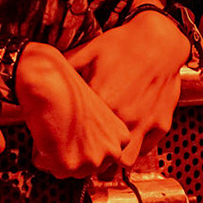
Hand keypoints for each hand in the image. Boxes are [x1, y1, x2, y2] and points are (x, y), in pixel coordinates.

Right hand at [14, 44, 130, 179]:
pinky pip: (45, 165)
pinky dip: (38, 150)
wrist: (49, 78)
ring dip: (52, 152)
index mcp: (121, 137)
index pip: (100, 161)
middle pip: (82, 169)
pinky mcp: (68, 164)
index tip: (74, 131)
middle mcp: (111, 151)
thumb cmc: (67, 87)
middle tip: (59, 128)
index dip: (81, 145)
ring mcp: (91, 159)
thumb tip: (86, 152)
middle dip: (66, 152)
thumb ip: (98, 137)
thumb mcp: (95, 112)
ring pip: (63, 170)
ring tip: (52, 127)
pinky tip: (43, 129)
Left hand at [63, 11, 189, 165]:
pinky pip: (144, 150)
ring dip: (112, 162)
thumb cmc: (121, 44)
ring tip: (100, 156)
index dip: (65, 142)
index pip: (79, 135)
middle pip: (101, 156)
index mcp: (103, 99)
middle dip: (88, 161)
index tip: (57, 144)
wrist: (160, 40)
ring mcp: (145, 124)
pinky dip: (132, 150)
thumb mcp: (87, 53)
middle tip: (78, 155)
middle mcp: (125, 116)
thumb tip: (41, 77)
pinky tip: (121, 141)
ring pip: (125, 161)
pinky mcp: (161, 125)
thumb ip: (66, 71)